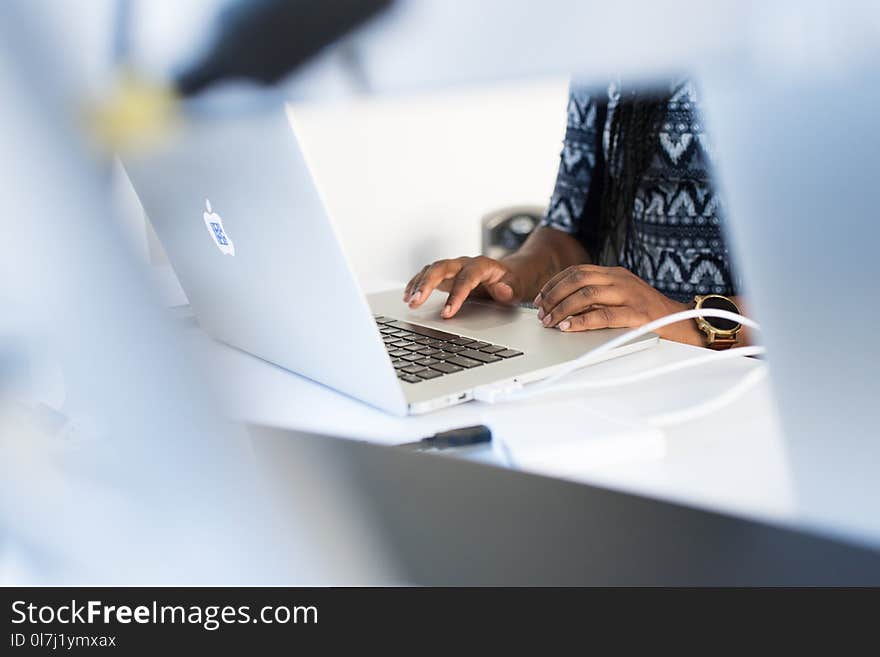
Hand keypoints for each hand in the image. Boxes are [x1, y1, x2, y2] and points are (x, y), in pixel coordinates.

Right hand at [404, 256, 524, 317]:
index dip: (455, 296)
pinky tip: (408, 296)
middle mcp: (464, 263)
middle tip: (416, 302)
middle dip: (427, 284)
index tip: (447, 313)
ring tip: (409, 301)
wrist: (508, 274)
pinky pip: (427, 275)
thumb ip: (510, 289)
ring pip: (431, 270)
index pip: (466, 278)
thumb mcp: (517, 287)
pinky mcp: (446, 274)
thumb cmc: (511, 282)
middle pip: (441, 267)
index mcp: (482, 265)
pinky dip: (416, 284)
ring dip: (418, 284)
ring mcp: (453, 267)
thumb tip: (502, 290)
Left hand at [534, 265, 703, 344]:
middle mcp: (621, 280)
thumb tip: (564, 308)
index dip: (554, 283)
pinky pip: (602, 316)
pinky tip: (568, 327)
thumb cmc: (650, 314)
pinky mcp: (637, 314)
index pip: (577, 271)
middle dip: (553, 295)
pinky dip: (580, 321)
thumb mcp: (622, 299)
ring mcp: (629, 295)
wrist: (685, 323)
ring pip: (586, 295)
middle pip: (577, 279)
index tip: (540, 297)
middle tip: (540, 311)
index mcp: (615, 274)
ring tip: (549, 321)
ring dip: (562, 308)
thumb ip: (598, 299)